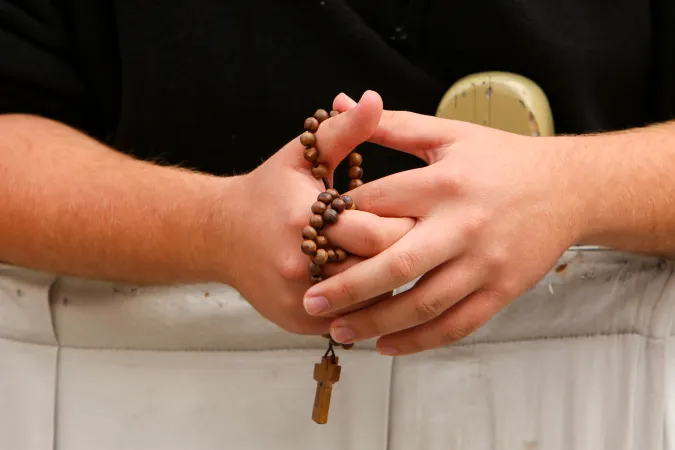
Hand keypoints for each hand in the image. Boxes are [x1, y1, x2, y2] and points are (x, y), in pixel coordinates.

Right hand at [227, 92, 413, 334]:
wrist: (220, 235)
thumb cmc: (269, 191)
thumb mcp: (302, 154)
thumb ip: (344, 130)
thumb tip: (375, 99)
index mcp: (303, 219)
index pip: (376, 234)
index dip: (403, 225)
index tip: (419, 215)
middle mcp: (299, 265)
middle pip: (376, 272)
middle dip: (401, 257)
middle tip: (420, 241)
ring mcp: (297, 300)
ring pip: (368, 303)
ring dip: (389, 285)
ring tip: (404, 263)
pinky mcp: (297, 322)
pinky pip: (349, 321)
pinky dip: (367, 305)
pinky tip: (376, 285)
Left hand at [303, 93, 591, 352]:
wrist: (568, 187)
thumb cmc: (501, 159)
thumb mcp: (447, 133)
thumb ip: (391, 125)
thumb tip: (341, 103)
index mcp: (443, 182)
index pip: (376, 206)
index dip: (338, 223)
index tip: (311, 239)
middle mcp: (462, 225)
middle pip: (395, 265)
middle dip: (347, 287)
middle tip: (310, 302)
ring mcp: (484, 262)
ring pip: (423, 304)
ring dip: (377, 323)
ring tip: (340, 331)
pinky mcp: (502, 290)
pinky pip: (457, 325)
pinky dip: (420, 341)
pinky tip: (387, 346)